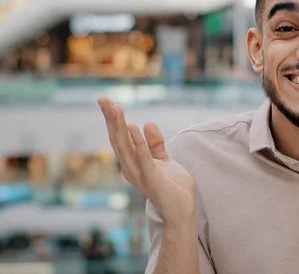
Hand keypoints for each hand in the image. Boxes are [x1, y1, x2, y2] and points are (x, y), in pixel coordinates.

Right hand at [98, 97, 196, 224]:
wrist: (183, 211)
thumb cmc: (173, 188)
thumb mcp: (164, 160)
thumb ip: (155, 144)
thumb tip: (147, 122)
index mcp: (132, 163)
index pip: (119, 138)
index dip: (112, 120)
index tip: (105, 101)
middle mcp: (130, 168)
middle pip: (117, 140)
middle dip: (111, 119)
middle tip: (103, 99)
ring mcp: (139, 174)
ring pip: (126, 147)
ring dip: (121, 127)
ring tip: (116, 108)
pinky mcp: (152, 178)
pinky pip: (143, 157)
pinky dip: (138, 142)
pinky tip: (134, 126)